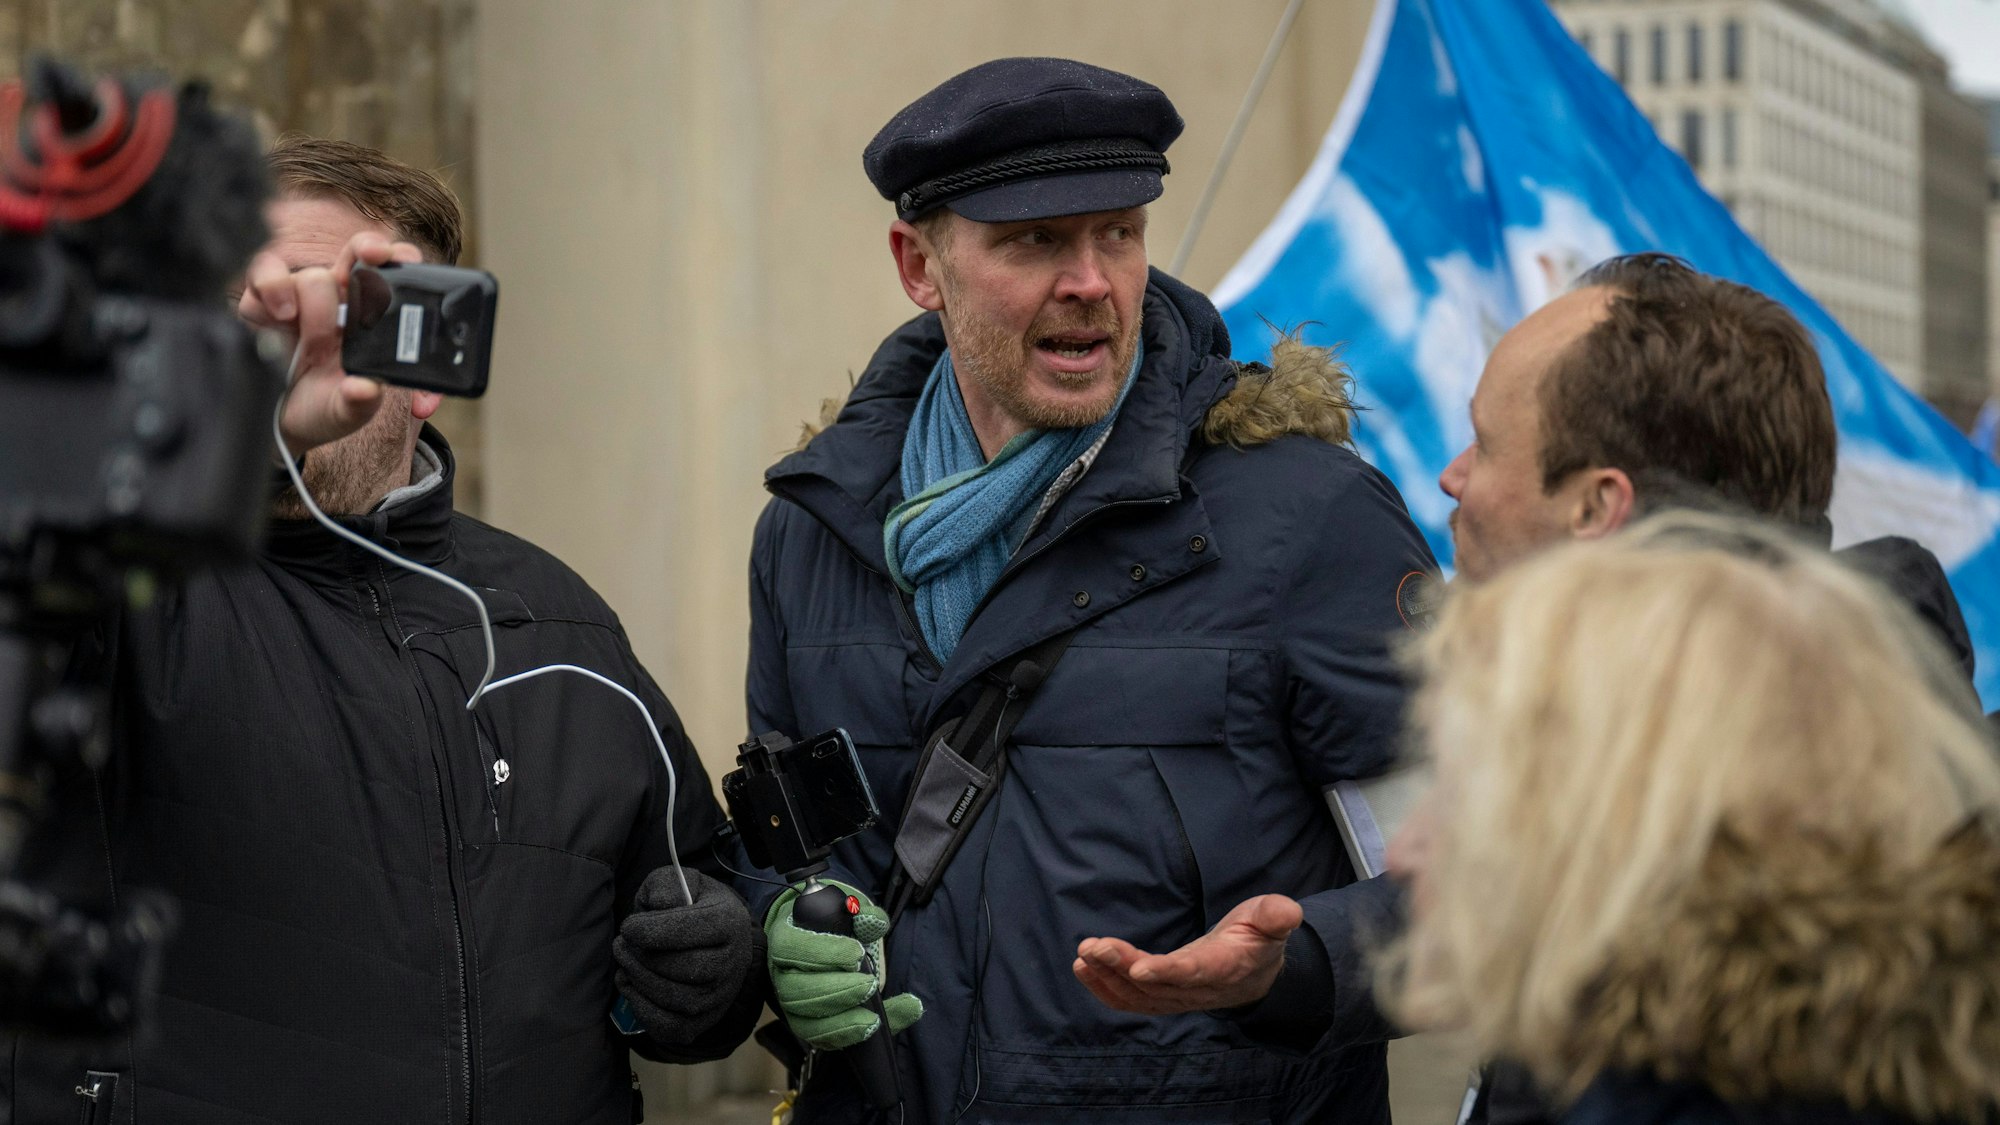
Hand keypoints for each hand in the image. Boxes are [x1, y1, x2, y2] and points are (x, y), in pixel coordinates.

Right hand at [238, 230, 422, 457]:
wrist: (281, 423)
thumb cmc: (325, 406)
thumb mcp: (349, 411)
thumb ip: (361, 401)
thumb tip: (366, 389)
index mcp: (373, 318)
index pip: (395, 275)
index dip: (402, 259)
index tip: (403, 260)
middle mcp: (341, 299)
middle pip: (357, 253)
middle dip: (366, 251)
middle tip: (370, 262)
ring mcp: (303, 297)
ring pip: (311, 275)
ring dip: (315, 306)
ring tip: (313, 343)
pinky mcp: (264, 301)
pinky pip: (264, 275)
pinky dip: (270, 288)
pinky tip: (278, 316)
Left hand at [612, 868, 757, 1044]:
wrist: (713, 939)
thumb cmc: (691, 907)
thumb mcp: (680, 882)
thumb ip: (667, 885)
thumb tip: (659, 905)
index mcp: (730, 922)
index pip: (694, 929)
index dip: (653, 930)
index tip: (628, 927)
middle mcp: (733, 962)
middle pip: (685, 968)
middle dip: (642, 958)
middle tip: (620, 945)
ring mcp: (721, 995)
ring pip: (677, 999)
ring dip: (640, 981)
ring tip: (624, 962)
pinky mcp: (705, 1020)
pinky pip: (672, 1026)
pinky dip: (644, 1009)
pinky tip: (631, 986)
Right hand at [765, 880, 921, 1050]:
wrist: (817, 940)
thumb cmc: (830, 924)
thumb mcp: (844, 911)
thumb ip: (863, 913)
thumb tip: (876, 921)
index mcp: (785, 938)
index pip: (790, 947)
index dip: (822, 953)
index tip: (856, 954)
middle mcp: (780, 973)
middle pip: (794, 991)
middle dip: (835, 992)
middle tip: (869, 985)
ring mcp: (788, 1001)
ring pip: (802, 1021)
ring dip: (840, 1023)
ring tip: (872, 1020)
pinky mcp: (802, 1022)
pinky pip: (816, 1038)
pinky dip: (844, 1037)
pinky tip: (867, 1030)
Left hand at [1073, 894, 1302, 1014]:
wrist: (1255, 971)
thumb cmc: (1259, 937)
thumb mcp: (1272, 920)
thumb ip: (1276, 916)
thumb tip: (1288, 911)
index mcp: (1225, 968)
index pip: (1193, 972)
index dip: (1166, 971)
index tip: (1138, 966)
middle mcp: (1198, 988)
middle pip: (1156, 986)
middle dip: (1122, 967)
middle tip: (1093, 947)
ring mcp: (1178, 997)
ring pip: (1139, 996)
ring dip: (1108, 977)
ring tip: (1083, 954)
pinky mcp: (1163, 997)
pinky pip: (1131, 1001)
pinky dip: (1105, 989)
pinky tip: (1082, 968)